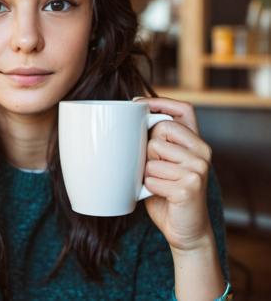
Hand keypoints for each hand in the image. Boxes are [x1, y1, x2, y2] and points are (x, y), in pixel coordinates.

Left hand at [135, 97, 212, 251]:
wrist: (186, 230)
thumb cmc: (168, 191)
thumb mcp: (165, 161)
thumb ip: (159, 141)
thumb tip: (131, 119)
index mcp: (196, 142)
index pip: (184, 109)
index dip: (160, 102)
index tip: (137, 103)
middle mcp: (202, 152)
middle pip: (160, 131)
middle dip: (149, 149)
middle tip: (157, 167)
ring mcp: (198, 169)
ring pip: (152, 156)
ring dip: (147, 172)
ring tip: (160, 183)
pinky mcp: (189, 187)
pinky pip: (152, 179)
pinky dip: (148, 188)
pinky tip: (162, 195)